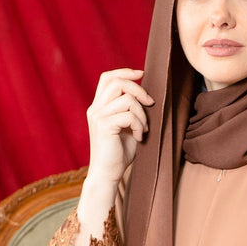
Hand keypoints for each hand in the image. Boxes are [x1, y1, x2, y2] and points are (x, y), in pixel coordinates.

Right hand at [86, 68, 153, 185]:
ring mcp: (98, 116)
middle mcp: (95, 109)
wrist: (108, 174)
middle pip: (117, 82)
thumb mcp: (126, 126)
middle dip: (139, 90)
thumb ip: (130, 109)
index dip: (125, 71)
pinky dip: (139, 125)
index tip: (142, 73)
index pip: (107, 78)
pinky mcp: (104, 126)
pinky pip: (129, 115)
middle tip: (151, 103)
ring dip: (142, 114)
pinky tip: (139, 137)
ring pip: (127, 99)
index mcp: (99, 107)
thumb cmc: (119, 153)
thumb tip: (147, 94)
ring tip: (143, 129)